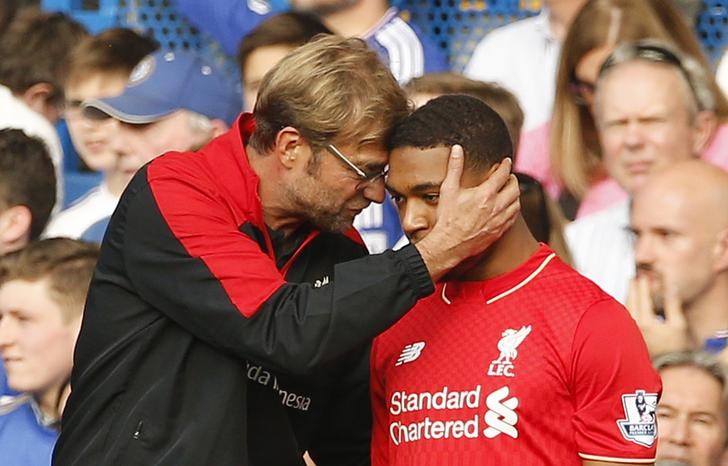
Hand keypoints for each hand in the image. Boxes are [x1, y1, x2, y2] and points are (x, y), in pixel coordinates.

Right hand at [415, 145, 519, 281]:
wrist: (449, 245)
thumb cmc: (447, 218)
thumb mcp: (448, 189)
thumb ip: (455, 167)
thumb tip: (457, 149)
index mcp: (485, 194)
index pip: (502, 174)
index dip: (506, 166)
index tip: (506, 162)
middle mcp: (496, 207)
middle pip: (515, 188)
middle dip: (513, 179)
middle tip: (508, 176)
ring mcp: (499, 220)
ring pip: (517, 203)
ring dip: (515, 194)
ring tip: (509, 190)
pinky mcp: (499, 231)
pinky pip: (514, 217)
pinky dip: (513, 209)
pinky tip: (508, 207)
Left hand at [626, 275, 688, 355]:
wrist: (670, 368)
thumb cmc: (676, 348)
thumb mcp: (679, 325)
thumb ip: (672, 305)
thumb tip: (670, 288)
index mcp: (646, 322)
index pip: (642, 298)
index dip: (642, 286)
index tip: (642, 276)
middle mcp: (634, 326)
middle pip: (630, 302)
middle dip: (631, 288)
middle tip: (632, 278)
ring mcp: (630, 332)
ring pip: (625, 309)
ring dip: (627, 297)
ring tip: (629, 288)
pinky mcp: (629, 337)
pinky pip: (625, 317)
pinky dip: (626, 307)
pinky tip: (627, 305)